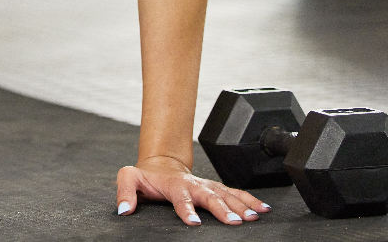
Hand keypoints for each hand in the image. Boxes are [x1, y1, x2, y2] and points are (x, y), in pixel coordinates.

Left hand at [115, 156, 270, 226]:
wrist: (161, 164)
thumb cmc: (146, 176)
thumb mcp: (129, 178)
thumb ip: (125, 192)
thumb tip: (124, 210)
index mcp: (173, 184)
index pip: (180, 197)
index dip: (186, 209)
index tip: (194, 223)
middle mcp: (193, 184)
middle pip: (210, 196)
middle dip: (223, 209)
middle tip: (235, 222)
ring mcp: (206, 185)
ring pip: (226, 194)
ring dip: (241, 205)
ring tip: (255, 217)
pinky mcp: (215, 188)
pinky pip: (235, 192)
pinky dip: (249, 199)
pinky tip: (263, 209)